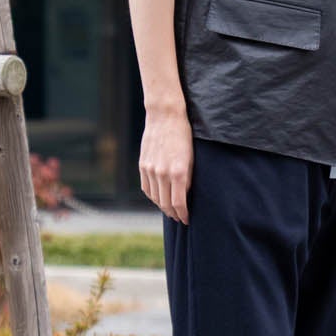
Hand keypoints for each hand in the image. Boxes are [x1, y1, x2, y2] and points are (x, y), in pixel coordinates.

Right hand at [139, 106, 193, 223]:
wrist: (165, 116)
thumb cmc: (184, 135)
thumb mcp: (192, 157)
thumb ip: (188, 178)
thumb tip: (185, 195)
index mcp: (179, 172)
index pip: (179, 203)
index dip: (183, 214)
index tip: (187, 219)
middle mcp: (163, 173)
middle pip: (165, 204)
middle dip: (174, 214)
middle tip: (179, 218)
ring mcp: (150, 169)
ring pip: (155, 197)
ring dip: (162, 207)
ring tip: (170, 210)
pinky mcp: (143, 165)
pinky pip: (146, 188)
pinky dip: (152, 196)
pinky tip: (158, 198)